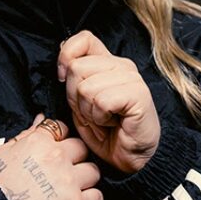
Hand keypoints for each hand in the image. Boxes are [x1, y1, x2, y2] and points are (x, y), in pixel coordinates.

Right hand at [0, 114, 102, 199]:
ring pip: (93, 171)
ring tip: (71, 188)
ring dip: (85, 179)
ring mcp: (69, 181)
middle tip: (65, 170)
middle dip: (75, 158)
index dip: (61, 139)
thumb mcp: (4, 152)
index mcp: (39, 142)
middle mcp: (57, 157)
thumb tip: (41, 119)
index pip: (62, 128)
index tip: (58, 148)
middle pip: (82, 148)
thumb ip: (27, 134)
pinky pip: (97, 197)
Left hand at [58, 30, 159, 172]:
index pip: (84, 39)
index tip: (63, 78)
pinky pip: (101, 101)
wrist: (130, 160)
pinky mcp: (138, 94)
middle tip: (91, 113)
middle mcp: (121, 65)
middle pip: (77, 68)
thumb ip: (73, 77)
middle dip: (74, 97)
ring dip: (88, 112)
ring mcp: (132, 78)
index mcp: (107, 62)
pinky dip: (99, 118)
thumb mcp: (80, 101)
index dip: (66, 56)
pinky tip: (111, 124)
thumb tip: (62, 60)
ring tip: (102, 120)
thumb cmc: (106, 132)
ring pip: (86, 87)